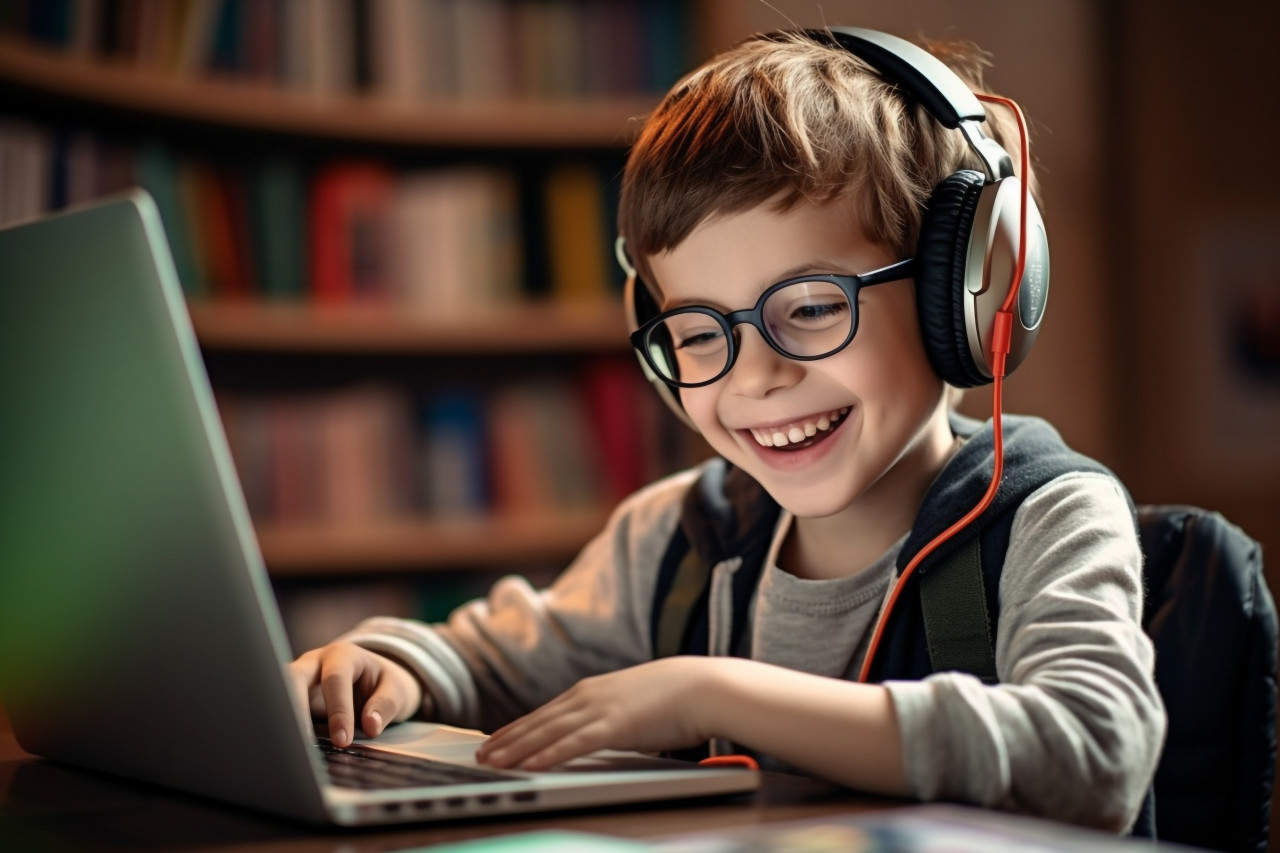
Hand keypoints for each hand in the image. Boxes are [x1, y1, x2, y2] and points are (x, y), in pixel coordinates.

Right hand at [289, 642, 425, 746]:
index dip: (338, 710)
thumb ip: (386, 704)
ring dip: (281, 720)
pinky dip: (280, 729)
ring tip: (286, 750)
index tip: (343, 740)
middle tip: (301, 745)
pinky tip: (283, 750)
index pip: (335, 680)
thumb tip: (371, 726)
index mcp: (342, 656)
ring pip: (277, 693)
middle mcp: (313, 663)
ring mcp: (296, 679)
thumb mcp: (395, 688)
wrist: (370, 678)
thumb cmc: (381, 682)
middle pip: (293, 678)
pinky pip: (278, 711)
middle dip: (295, 710)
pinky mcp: (288, 698)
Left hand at [475, 657, 715, 769]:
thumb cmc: (675, 697)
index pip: (545, 713)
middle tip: (482, 755)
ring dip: (517, 748)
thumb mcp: (632, 703)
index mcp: (592, 690)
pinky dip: (550, 754)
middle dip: (507, 739)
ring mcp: (599, 710)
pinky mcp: (614, 726)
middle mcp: (588, 697)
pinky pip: (574, 744)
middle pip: (538, 722)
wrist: (702, 686)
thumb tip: (600, 732)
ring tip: (494, 762)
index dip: (517, 728)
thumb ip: (611, 715)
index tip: (495, 739)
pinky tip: (531, 765)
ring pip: (548, 733)